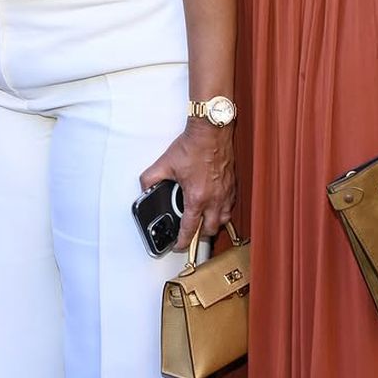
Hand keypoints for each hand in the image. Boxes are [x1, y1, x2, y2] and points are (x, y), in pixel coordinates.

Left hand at [140, 120, 235, 251]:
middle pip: (210, 230)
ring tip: (203, 221)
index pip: (190, 229)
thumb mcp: (165, 163)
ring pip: (223, 220)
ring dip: (213, 224)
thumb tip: (145, 188)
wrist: (211, 131)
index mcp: (197, 197)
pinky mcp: (232, 185)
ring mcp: (226, 193)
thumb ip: (150, 178)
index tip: (179, 246)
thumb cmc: (193, 145)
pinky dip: (221, 210)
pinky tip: (213, 204)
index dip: (183, 241)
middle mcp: (215, 199)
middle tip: (190, 233)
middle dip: (199, 235)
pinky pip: (229, 206)